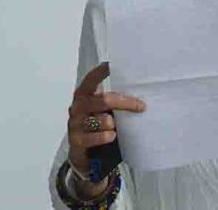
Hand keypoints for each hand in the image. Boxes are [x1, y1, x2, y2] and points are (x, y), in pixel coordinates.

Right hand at [66, 62, 144, 194]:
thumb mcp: (105, 109)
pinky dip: (108, 136)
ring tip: (116, 126)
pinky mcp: (76, 140)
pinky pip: (97, 137)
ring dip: (114, 123)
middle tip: (142, 106)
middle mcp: (77, 106)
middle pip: (104, 100)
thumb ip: (115, 100)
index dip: (101, 71)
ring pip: (102, 119)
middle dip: (126, 103)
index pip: (91, 79)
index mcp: (85, 94)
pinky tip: (112, 136)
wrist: (84, 153)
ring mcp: (75, 123)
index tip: (112, 64)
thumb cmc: (99, 124)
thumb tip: (141, 93)